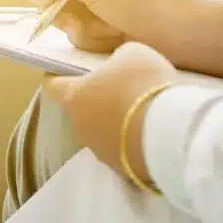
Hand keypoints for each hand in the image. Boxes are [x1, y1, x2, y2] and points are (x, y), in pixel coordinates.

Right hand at [29, 0, 214, 56]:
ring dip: (82, 25)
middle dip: (65, 5)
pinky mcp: (99, 25)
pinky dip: (93, 38)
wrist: (178, 36)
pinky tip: (114, 37)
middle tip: (86, 10)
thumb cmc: (141, 0)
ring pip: (60, 13)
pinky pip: (77, 32)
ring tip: (108, 26)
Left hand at [43, 42, 177, 181]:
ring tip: (142, 112)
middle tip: (120, 87)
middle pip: (81, 109)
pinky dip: (132, 140)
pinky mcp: (121, 169)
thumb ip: (117, 58)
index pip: (53, 85)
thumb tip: (118, 65)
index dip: (58, 75)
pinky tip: (152, 132)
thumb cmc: (142, 84)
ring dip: (116, 122)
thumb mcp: (133, 54)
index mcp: (74, 96)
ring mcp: (99, 150)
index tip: (67, 69)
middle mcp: (80, 126)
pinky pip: (123, 149)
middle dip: (97, 98)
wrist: (169, 133)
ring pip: (102, 131)